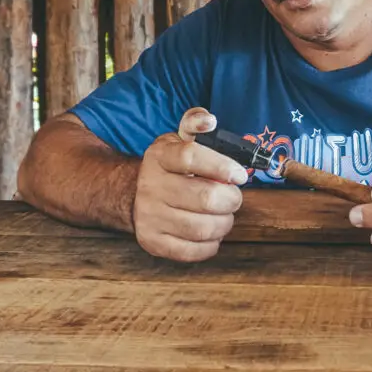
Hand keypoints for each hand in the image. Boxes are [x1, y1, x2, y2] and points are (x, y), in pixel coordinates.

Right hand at [133, 107, 248, 262]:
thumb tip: (208, 120)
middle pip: (204, 198)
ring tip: (224, 215)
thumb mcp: (178, 140)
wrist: (132, 194)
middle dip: (231, 200)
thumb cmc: (170, 167)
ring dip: (224, 223)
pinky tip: (211, 233)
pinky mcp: (152, 241)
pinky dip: (210, 245)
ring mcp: (149, 216)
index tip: (239, 175)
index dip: (221, 166)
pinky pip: (191, 251)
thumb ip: (195, 124)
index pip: (191, 157)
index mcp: (160, 156)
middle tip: (233, 197)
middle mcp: (151, 186)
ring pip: (202, 228)